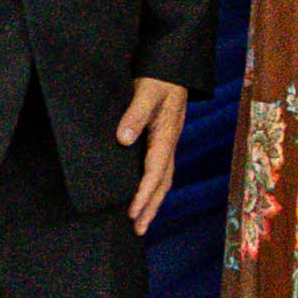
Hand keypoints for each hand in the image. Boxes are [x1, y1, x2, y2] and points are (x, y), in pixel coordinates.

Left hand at [114, 79, 186, 233]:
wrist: (174, 68)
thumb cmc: (160, 78)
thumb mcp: (147, 91)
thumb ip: (135, 114)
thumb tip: (123, 139)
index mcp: (166, 136)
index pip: (155, 172)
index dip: (144, 194)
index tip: (133, 211)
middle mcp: (169, 144)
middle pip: (163, 183)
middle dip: (151, 207)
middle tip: (138, 230)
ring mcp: (168, 143)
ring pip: (163, 179)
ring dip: (153, 201)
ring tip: (141, 222)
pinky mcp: (163, 140)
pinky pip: (160, 170)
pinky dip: (153, 187)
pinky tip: (145, 194)